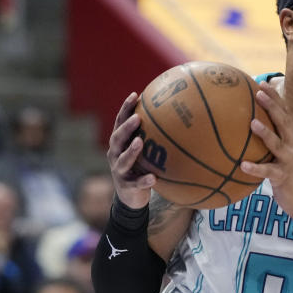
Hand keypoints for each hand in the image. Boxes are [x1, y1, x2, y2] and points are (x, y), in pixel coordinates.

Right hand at [107, 93, 156, 208]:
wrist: (130, 197)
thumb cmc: (140, 167)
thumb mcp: (145, 151)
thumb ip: (153, 136)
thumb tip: (177, 115)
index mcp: (120, 144)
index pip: (120, 122)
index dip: (125, 109)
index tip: (135, 95)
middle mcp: (115, 155)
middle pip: (117, 138)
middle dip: (126, 127)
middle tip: (138, 117)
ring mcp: (119, 171)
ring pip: (123, 160)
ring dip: (131, 151)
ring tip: (140, 142)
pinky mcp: (126, 186)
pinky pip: (136, 183)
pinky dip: (144, 180)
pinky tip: (153, 178)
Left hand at [240, 83, 292, 222]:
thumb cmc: (290, 176)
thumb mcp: (285, 155)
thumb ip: (273, 142)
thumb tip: (251, 128)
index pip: (285, 112)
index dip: (275, 97)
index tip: (261, 84)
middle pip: (283, 121)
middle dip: (272, 106)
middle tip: (258, 93)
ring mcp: (289, 160)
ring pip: (277, 144)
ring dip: (265, 133)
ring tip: (252, 123)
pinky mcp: (283, 177)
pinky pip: (268, 171)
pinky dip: (256, 168)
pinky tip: (243, 165)